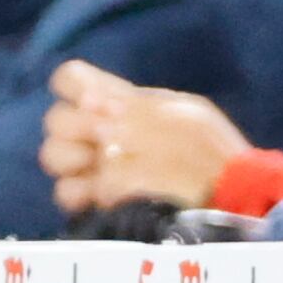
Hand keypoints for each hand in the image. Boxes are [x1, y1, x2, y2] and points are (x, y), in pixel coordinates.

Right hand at [40, 58, 253, 213]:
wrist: (229, 197)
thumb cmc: (211, 151)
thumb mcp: (183, 116)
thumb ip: (135, 109)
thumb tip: (93, 107)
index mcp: (120, 102)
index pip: (70, 80)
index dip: (74, 88)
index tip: (98, 105)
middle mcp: (100, 132)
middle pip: (55, 119)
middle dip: (74, 127)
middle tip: (105, 140)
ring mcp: (95, 167)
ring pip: (53, 154)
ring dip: (72, 157)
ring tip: (101, 165)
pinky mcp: (97, 202)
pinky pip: (65, 192)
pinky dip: (79, 190)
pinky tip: (101, 193)